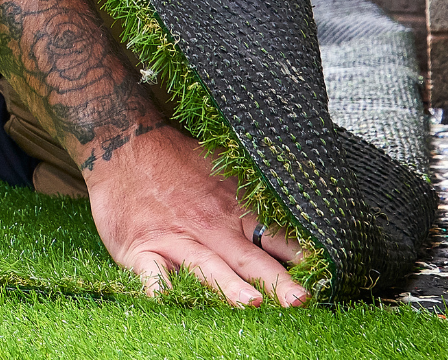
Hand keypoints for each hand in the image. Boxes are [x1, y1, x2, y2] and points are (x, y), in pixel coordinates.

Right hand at [87, 124, 308, 306]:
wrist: (122, 143)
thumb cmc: (176, 159)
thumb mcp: (225, 166)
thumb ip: (256, 191)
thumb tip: (300, 202)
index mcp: (234, 211)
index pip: (276, 239)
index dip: (301, 259)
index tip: (325, 278)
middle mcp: (209, 228)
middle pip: (248, 258)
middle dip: (276, 281)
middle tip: (300, 301)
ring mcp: (174, 239)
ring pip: (205, 266)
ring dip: (228, 286)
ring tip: (250, 304)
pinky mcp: (140, 248)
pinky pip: (151, 272)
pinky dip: (159, 287)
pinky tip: (167, 301)